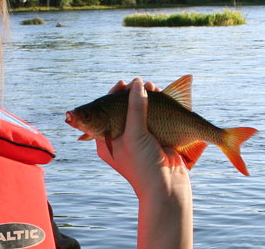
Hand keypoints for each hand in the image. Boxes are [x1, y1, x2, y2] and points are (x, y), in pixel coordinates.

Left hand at [95, 78, 187, 197]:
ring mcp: (137, 139)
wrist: (167, 191)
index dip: (113, 96)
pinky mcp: (154, 140)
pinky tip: (161, 96)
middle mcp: (120, 138)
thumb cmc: (143, 167)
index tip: (123, 83)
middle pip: (123, 110)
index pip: (105, 112)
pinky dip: (156, 107)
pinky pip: (152, 119)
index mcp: (106, 140)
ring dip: (145, 98)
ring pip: (139, 113)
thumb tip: (136, 84)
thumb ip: (135, 108)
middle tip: (140, 83)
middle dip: (132, 95)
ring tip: (153, 86)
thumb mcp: (135, 135)